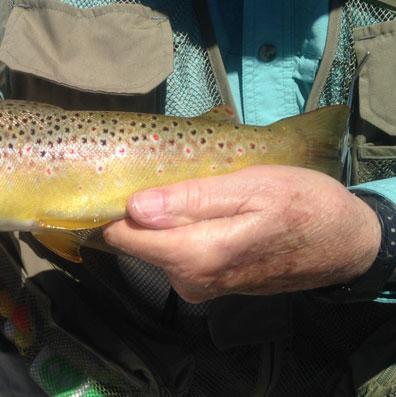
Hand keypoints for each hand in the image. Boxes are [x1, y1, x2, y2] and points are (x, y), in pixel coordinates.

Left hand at [103, 165, 381, 302]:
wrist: (344, 243)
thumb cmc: (303, 205)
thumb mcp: (251, 187)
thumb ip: (191, 200)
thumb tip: (135, 207)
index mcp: (197, 255)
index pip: (124, 236)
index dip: (117, 206)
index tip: (124, 179)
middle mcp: (191, 280)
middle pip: (137, 242)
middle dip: (143, 209)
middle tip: (168, 175)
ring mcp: (200, 286)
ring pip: (157, 246)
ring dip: (165, 218)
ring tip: (195, 188)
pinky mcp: (209, 285)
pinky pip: (176, 254)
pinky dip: (181, 231)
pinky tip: (206, 209)